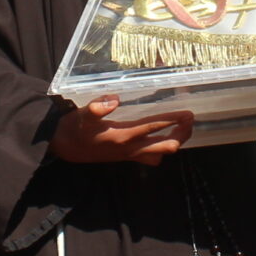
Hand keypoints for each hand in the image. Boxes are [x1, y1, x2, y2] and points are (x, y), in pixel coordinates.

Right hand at [51, 97, 193, 165]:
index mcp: (122, 136)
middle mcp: (130, 149)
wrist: (65, 147)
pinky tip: (164, 139)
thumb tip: (114, 98)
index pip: (153, 127)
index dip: (171, 120)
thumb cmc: (75, 128)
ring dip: (174, 142)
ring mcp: (130, 155)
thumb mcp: (82, 115)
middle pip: (165, 146)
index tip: (186, 113)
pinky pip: (151, 157)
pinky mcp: (127, 157)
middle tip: (190, 120)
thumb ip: (97, 107)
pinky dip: (161, 149)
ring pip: (161, 153)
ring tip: (184, 129)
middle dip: (181, 134)